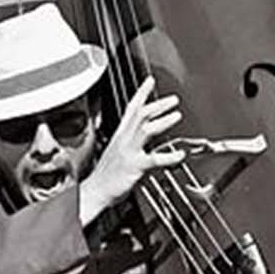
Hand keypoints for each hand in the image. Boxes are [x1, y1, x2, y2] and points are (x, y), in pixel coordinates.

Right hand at [77, 77, 183, 225]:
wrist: (94, 192)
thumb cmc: (107, 175)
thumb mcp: (119, 152)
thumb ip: (133, 142)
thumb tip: (148, 134)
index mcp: (120, 135)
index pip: (131, 108)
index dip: (141, 93)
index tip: (150, 81)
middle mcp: (124, 140)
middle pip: (140, 115)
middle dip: (157, 105)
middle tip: (173, 100)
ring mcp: (129, 152)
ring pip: (145, 129)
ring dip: (162, 121)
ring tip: (176, 116)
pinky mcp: (134, 166)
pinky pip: (153, 159)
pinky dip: (169, 156)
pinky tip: (180, 155)